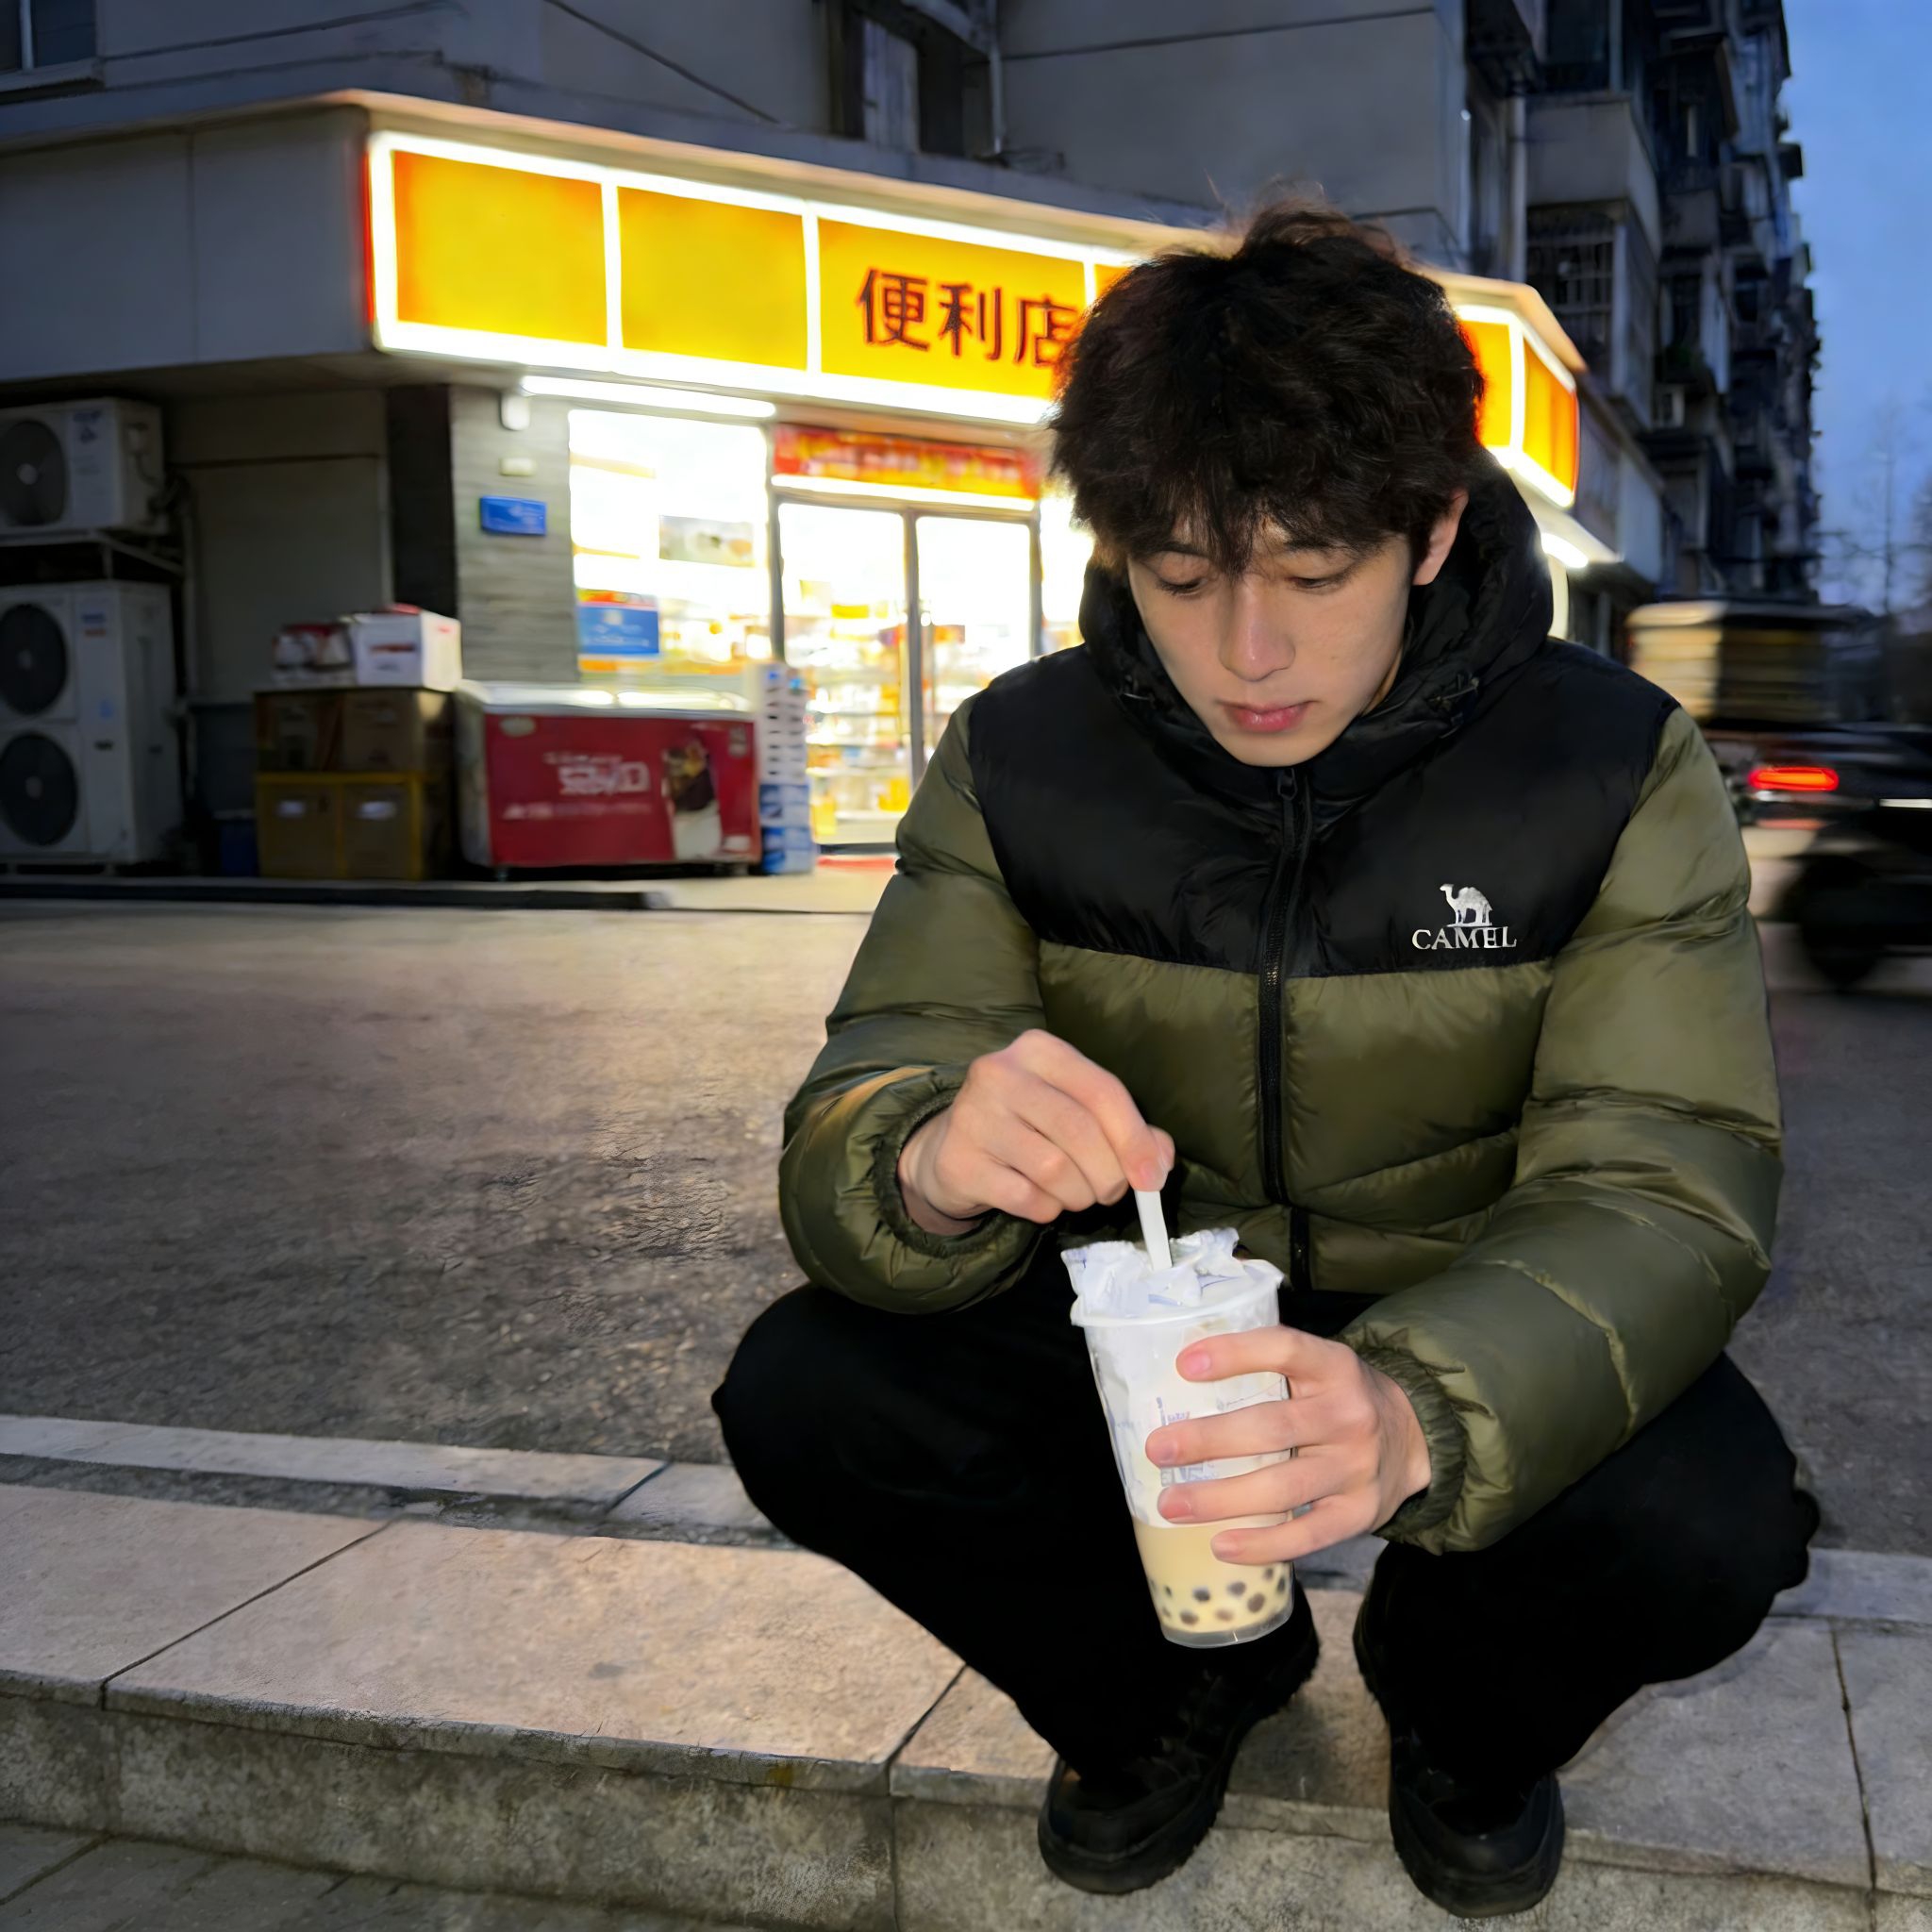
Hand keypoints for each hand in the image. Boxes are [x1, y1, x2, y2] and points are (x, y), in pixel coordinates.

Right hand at [897, 1029, 1174, 1233]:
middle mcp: (1001, 1073)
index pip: (1102, 1091)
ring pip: (1055, 1169)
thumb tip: (1158, 1163)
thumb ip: (1126, 1130)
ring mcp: (973, 1115)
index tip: (1152, 1178)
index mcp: (1040, 1050)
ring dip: (1078, 1195)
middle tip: (1110, 1192)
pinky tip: (1042, 1200)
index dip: (1135, 1139)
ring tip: (1075, 1194)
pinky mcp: (959, 1161)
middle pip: (1079, 1131)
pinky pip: (1026, 1198)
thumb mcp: (1077, 1111)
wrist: (952, 1148)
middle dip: (1108, 1174)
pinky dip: (1047, 1209)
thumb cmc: (1028, 1126)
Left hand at [1143, 1326, 1432, 1563]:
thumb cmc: (1338, 1399)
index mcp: (1335, 1366)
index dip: (1235, 1354)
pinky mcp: (1360, 1513)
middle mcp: (1350, 1414)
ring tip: (1171, 1503)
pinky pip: (1308, 1534)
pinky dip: (1263, 1543)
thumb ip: (1268, 1370)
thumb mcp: (1318, 1368)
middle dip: (1209, 1440)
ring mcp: (1357, 1468)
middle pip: (1272, 1428)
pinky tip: (1221, 1545)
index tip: (1184, 1365)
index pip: (1285, 1349)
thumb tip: (1179, 1378)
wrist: (1415, 1437)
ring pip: (1284, 1487)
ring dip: (1222, 1499)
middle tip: (1158, 1450)